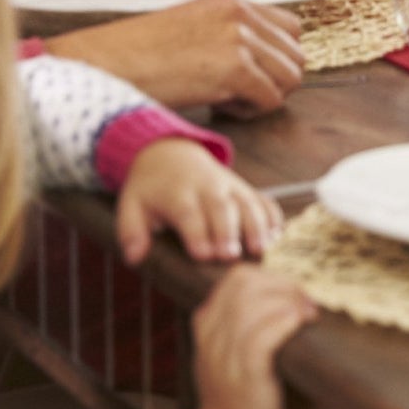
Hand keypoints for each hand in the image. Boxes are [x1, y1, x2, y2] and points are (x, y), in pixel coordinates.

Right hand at [46, 0, 305, 114]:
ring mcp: (239, 38)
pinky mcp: (235, 67)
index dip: (276, 57)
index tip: (252, 75)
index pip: (290, 27)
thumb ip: (227, 35)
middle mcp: (239, 13)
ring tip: (229, 100)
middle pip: (296, 54)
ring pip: (290, 76)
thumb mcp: (190, 29)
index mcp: (229, 1)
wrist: (102, 64)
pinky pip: (271, 98)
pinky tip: (220, 108)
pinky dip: (251, 112)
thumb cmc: (135, 55)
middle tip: (240, 93)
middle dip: (275, 80)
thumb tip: (262, 64)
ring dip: (265, 96)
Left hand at [115, 138, 282, 266]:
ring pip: (246, 202)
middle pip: (221, 207)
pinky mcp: (244, 188)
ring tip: (261, 249)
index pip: (188, 213)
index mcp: (177, 193)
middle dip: (227, 231)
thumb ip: (131, 232)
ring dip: (256, 225)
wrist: (171, 152)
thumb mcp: (131, 206)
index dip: (196, 233)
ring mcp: (229, 185)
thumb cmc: (151, 189)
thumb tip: (136, 257)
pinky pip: (263, 199)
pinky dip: (273, 216)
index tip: (203, 255)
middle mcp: (206, 187)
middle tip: (231, 256)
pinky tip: (278, 235)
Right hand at [194, 266, 315, 408]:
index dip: (271, 276)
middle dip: (283, 284)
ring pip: (252, 303)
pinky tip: (301, 325)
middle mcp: (211, 341)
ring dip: (289, 300)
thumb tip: (283, 296)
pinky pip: (262, 336)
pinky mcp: (246, 380)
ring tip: (309, 315)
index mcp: (207, 331)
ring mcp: (226, 360)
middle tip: (307, 303)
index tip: (293, 295)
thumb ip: (245, 328)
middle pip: (245, 283)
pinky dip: (285, 321)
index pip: (236, 278)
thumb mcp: (232, 362)